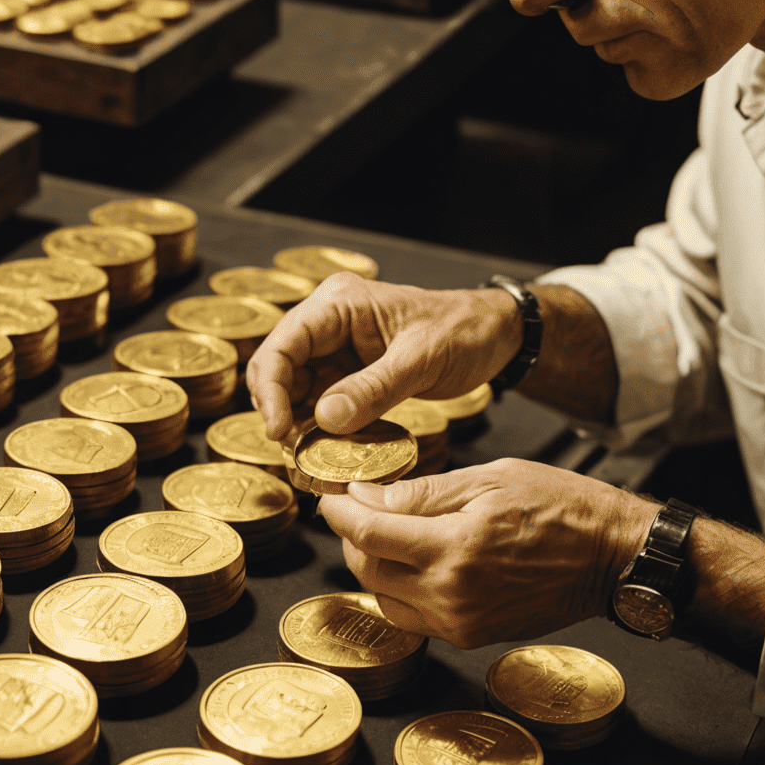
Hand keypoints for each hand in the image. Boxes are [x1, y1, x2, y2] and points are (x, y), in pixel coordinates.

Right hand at [247, 276, 522, 440]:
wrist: (494, 335)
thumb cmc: (464, 331)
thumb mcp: (422, 359)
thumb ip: (374, 388)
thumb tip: (324, 419)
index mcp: (339, 303)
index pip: (282, 344)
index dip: (271, 389)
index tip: (279, 431)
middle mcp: (329, 322)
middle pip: (279, 369)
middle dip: (280, 411)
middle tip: (292, 454)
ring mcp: (337, 348)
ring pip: (296, 390)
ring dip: (297, 425)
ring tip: (307, 461)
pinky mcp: (350, 373)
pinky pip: (322, 403)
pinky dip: (319, 429)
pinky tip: (326, 453)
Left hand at [318, 460, 654, 648]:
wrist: (611, 556)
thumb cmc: (562, 506)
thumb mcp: (490, 478)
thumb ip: (425, 492)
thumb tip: (371, 497)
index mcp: (456, 547)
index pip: (369, 535)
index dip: (340, 512)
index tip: (332, 495)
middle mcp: (453, 594)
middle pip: (369, 570)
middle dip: (352, 537)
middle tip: (356, 507)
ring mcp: (462, 622)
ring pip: (385, 599)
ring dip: (373, 565)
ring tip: (384, 532)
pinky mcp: (472, 635)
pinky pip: (414, 617)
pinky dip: (400, 589)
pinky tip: (412, 561)